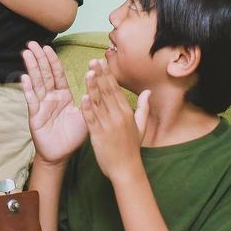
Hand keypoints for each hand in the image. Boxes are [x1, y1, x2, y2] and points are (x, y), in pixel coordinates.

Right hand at [21, 41, 86, 164]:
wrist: (61, 154)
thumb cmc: (73, 135)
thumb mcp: (86, 115)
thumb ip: (90, 99)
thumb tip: (97, 82)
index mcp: (63, 95)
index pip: (57, 74)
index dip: (52, 60)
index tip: (47, 47)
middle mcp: (50, 97)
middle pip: (44, 74)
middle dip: (38, 58)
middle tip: (32, 43)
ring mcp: (41, 105)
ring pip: (36, 83)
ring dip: (31, 68)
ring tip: (26, 53)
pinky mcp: (35, 116)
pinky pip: (32, 100)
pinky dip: (28, 89)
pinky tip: (24, 78)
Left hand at [79, 53, 149, 180]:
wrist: (126, 170)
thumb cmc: (132, 149)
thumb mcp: (141, 127)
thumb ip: (143, 108)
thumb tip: (148, 91)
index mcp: (127, 113)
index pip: (116, 89)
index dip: (108, 75)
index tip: (102, 62)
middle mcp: (118, 116)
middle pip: (107, 92)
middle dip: (99, 75)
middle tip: (93, 61)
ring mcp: (108, 125)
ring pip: (98, 102)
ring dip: (92, 86)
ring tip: (87, 72)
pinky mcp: (98, 135)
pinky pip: (91, 119)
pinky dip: (87, 108)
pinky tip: (83, 97)